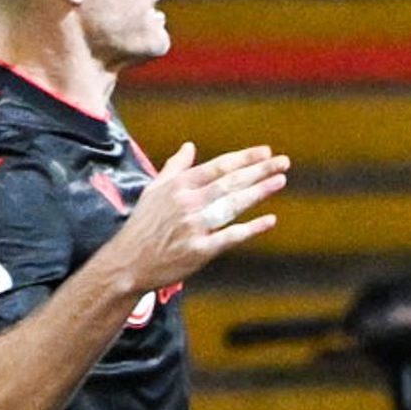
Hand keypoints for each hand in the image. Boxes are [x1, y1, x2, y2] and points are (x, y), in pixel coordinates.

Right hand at [101, 142, 288, 292]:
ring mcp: (194, 227)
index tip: (266, 152)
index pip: (218, 167)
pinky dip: (251, 228)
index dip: (244, 159)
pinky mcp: (199, 251)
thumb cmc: (142, 226)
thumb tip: (189, 146)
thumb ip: (175, 167)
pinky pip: (230, 236)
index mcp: (178, 186)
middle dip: (259, 171)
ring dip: (258, 192)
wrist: (127, 263)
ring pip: (232, 205)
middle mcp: (188, 204)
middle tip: (283, 162)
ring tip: (280, 181)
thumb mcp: (153, 191)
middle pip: (230, 183)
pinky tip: (270, 220)